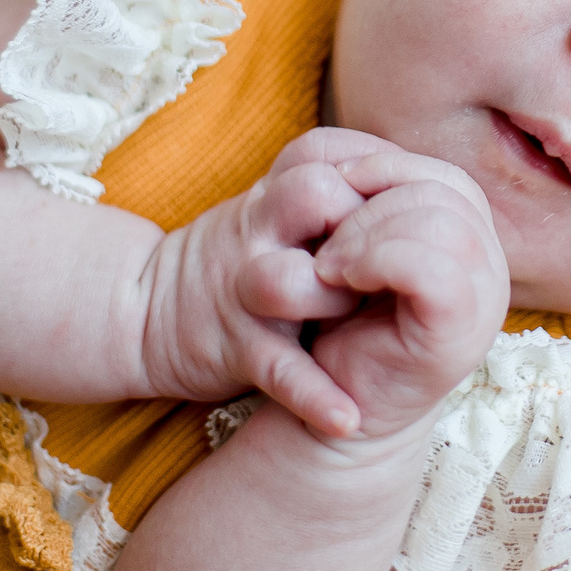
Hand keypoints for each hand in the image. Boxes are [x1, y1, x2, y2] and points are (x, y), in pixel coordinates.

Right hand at [136, 129, 393, 436]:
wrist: (143, 307)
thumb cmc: (240, 256)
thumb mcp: (275, 206)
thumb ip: (339, 188)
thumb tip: (427, 186)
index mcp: (273, 193)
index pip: (329, 152)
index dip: (376, 173)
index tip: (408, 201)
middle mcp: (257, 230)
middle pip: (315, 192)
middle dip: (363, 222)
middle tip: (386, 253)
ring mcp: (243, 286)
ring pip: (288, 279)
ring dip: (334, 299)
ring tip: (359, 311)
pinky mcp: (234, 346)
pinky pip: (277, 368)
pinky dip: (314, 396)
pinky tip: (348, 418)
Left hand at [305, 148, 510, 439]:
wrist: (337, 415)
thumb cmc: (346, 328)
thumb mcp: (365, 251)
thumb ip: (381, 207)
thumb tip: (356, 161)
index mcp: (475, 246)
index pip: (446, 176)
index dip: (386, 169)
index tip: (335, 194)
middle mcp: (491, 272)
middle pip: (447, 191)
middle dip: (373, 202)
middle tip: (325, 243)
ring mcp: (483, 305)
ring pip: (443, 222)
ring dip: (368, 232)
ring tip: (330, 266)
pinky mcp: (459, 336)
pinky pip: (432, 267)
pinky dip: (378, 259)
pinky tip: (344, 279)